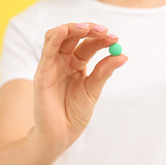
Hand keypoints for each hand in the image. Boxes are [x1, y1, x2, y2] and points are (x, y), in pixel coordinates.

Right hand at [32, 23, 127, 150]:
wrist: (60, 135)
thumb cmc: (75, 114)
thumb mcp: (93, 90)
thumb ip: (104, 71)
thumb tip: (123, 55)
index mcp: (77, 64)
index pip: (88, 44)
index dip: (101, 39)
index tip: (115, 38)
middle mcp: (63, 61)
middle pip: (73, 36)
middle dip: (89, 30)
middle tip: (104, 31)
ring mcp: (51, 66)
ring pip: (58, 37)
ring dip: (72, 28)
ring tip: (88, 28)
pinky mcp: (42, 74)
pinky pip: (47, 52)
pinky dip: (55, 38)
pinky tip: (64, 30)